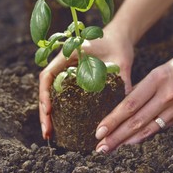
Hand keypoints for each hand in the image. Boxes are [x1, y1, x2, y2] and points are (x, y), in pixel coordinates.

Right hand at [38, 24, 133, 139]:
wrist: (119, 38)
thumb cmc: (118, 45)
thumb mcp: (121, 61)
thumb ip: (123, 79)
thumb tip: (127, 101)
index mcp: (68, 55)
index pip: (47, 75)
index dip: (45, 94)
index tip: (49, 111)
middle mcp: (62, 65)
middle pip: (46, 89)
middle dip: (44, 112)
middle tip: (47, 133)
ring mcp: (66, 73)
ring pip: (51, 95)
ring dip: (49, 114)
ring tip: (50, 134)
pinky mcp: (72, 80)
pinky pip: (61, 95)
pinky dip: (59, 110)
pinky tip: (61, 125)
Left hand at [95, 51, 172, 152]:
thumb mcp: (161, 69)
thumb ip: (145, 86)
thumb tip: (126, 105)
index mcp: (157, 79)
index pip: (130, 103)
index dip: (113, 119)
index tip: (99, 130)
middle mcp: (166, 95)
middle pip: (136, 120)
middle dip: (116, 135)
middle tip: (100, 147)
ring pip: (147, 128)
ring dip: (127, 140)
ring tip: (112, 148)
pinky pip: (160, 128)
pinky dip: (145, 136)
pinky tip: (133, 142)